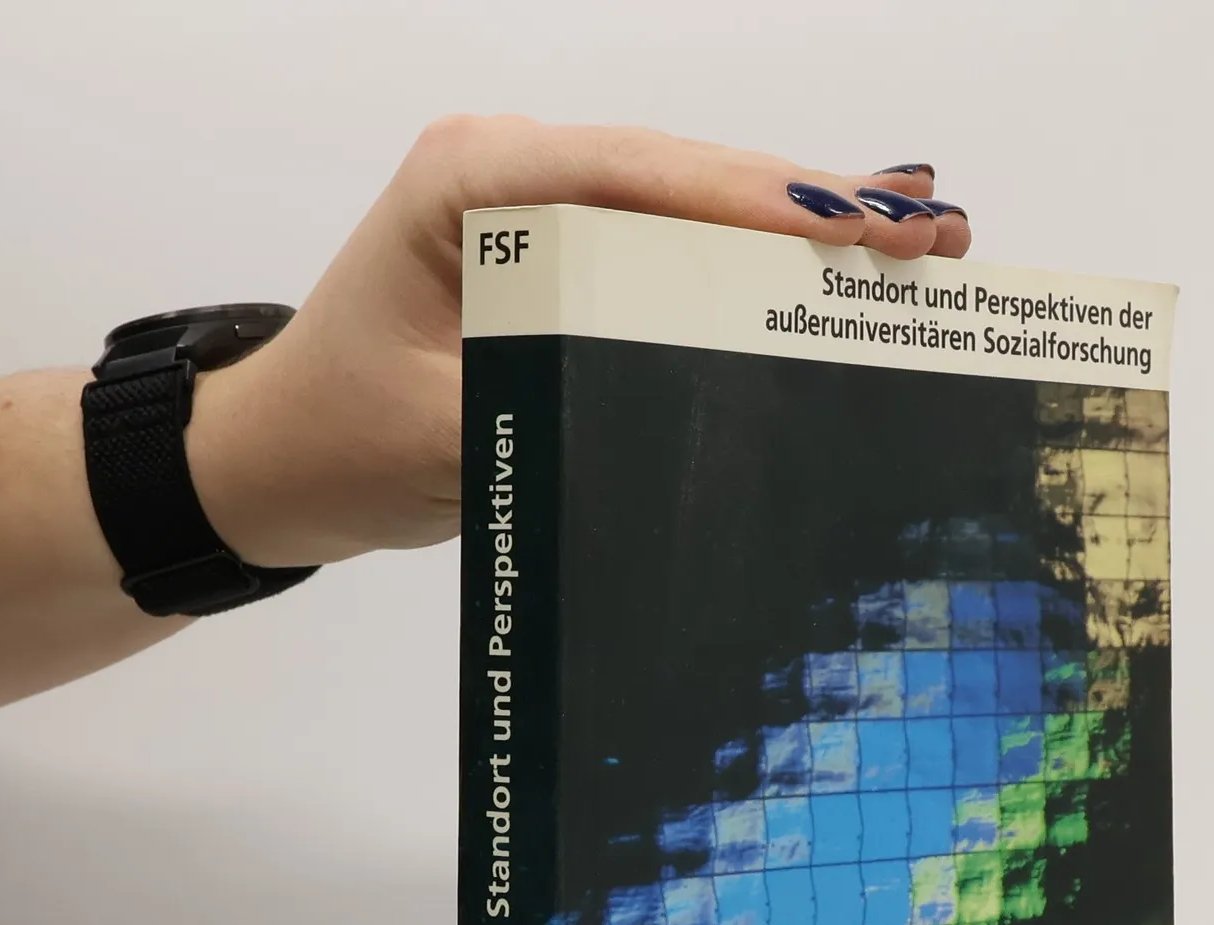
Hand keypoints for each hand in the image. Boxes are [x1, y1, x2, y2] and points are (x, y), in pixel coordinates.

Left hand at [190, 119, 972, 570]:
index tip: (855, 232)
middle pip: (684, 175)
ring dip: (799, 231)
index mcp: (468, 182)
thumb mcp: (442, 434)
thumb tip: (684, 408)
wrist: (280, 460)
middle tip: (932, 234)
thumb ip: (557, 405)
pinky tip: (835, 275)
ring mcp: (540, 212)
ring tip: (918, 246)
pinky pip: (670, 252)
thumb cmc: (337, 442)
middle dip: (809, 208)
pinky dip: (753, 267)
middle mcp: (513, 174)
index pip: (632, 174)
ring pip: (691, 206)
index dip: (752, 201)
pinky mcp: (561, 260)